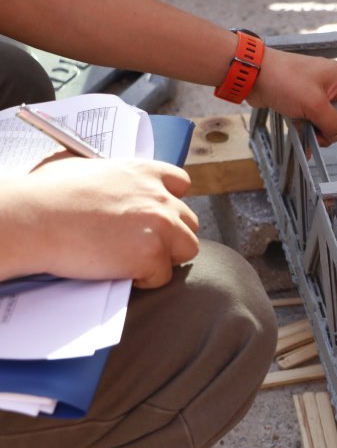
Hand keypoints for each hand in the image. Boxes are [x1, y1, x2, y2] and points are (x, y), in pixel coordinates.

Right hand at [15, 158, 198, 288]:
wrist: (35, 219)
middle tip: (144, 244)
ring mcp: (160, 226)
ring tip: (137, 260)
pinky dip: (146, 280)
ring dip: (167, 257)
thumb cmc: (49, 194)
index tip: (157, 215)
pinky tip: (123, 273)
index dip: (170, 203)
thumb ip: (114, 177)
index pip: (182, 184)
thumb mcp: (87, 167)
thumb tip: (113, 183)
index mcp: (146, 171)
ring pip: (188, 248)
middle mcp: (160, 197)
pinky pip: (164, 276)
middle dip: (171, 234)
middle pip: (189, 220)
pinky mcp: (152, 255)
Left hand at [248, 49, 336, 146]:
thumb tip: (335, 135)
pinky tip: (304, 143)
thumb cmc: (284, 80)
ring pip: (323, 119)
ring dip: (318, 132)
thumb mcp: (315, 104)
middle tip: (322, 136)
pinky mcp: (298, 100)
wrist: (253, 74)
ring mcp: (312, 92)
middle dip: (332, 129)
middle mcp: (328, 83)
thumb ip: (332, 122)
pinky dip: (307, 131)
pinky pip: (308, 119)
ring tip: (308, 136)